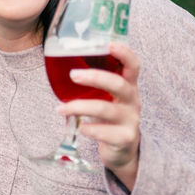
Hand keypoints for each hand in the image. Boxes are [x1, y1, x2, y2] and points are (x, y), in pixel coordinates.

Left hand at [58, 41, 141, 188]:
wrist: (124, 150)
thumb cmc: (111, 117)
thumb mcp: (110, 98)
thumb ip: (97, 85)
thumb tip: (63, 64)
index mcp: (130, 87)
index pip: (133, 65)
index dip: (124, 53)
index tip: (109, 44)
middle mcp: (133, 101)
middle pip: (119, 84)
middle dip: (96, 77)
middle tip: (73, 75)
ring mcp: (130, 120)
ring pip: (106, 109)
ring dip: (80, 107)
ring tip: (61, 108)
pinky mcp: (124, 138)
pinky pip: (105, 133)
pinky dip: (89, 128)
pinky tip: (80, 127)